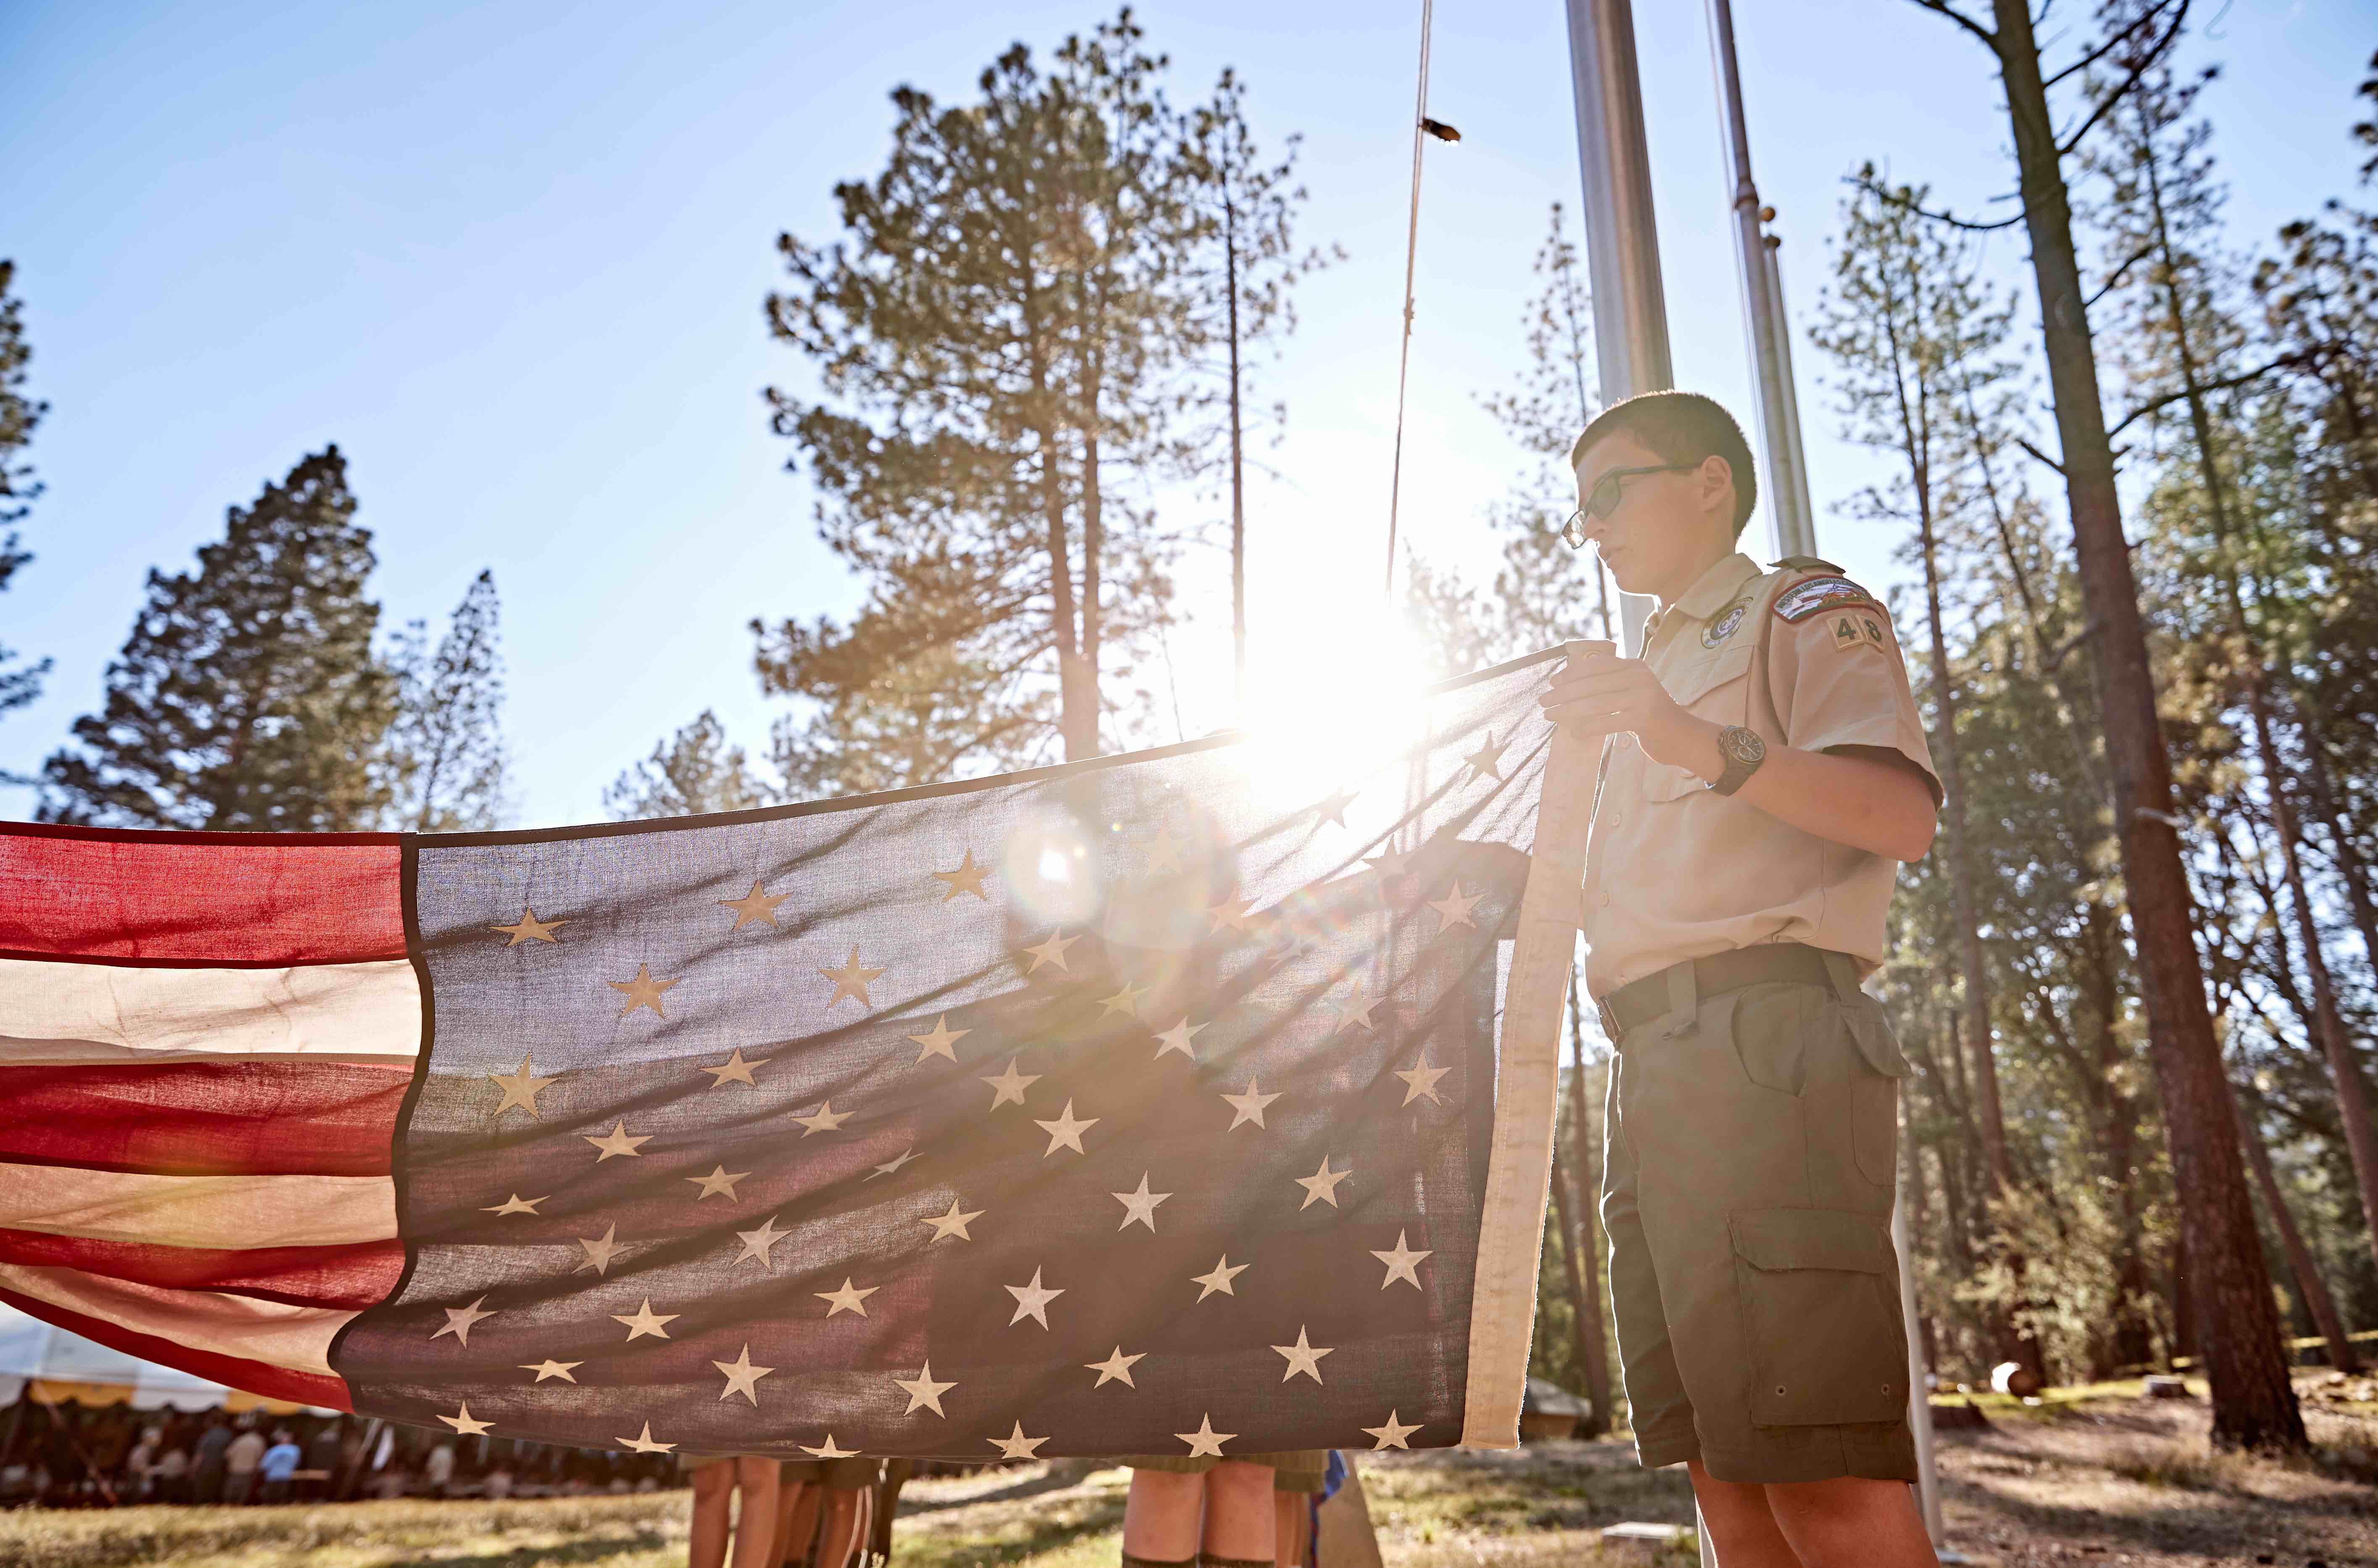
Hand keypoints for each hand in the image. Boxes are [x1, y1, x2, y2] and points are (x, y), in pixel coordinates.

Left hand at [1537, 642, 1721, 779]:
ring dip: (1568, 710)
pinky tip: (1574, 733)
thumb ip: (1610, 683)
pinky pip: (1607, 723)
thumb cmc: (1650, 715)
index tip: (1552, 682)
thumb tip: (1569, 684)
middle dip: (1563, 693)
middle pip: (1592, 684)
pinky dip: (1588, 728)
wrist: (1682, 736)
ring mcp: (1643, 697)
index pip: (1596, 665)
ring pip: (1596, 703)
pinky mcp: (1644, 719)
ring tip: (1551, 716)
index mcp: (1635, 666)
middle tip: (1543, 702)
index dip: (1571, 673)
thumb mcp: (1632, 691)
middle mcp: (1639, 677)